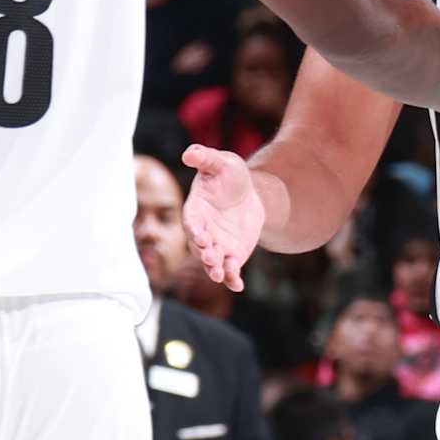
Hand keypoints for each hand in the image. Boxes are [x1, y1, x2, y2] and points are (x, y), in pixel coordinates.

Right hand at [183, 144, 264, 291]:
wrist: (251, 193)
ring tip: (220, 275)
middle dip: (204, 253)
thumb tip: (189, 152)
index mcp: (195, 209)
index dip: (194, 228)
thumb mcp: (221, 162)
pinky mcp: (231, 255)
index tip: (199, 235)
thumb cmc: (230, 174)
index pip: (191, 221)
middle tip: (211, 257)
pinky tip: (237, 286)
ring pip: (212, 262)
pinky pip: (230, 270)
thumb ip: (205, 158)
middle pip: (199, 246)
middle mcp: (202, 231)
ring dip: (214, 269)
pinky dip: (232, 279)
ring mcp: (216, 245)